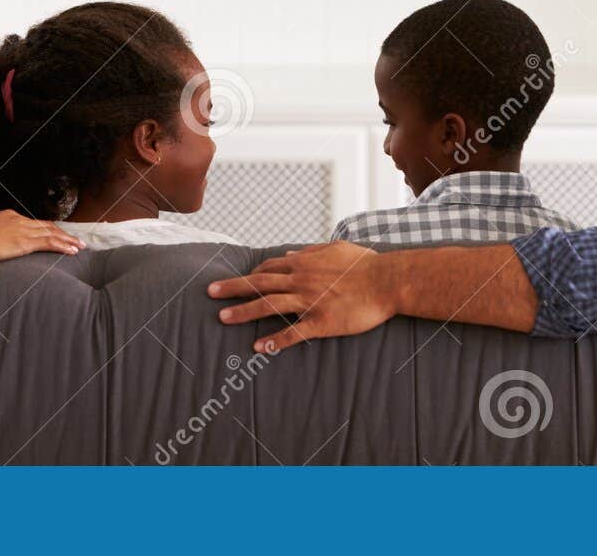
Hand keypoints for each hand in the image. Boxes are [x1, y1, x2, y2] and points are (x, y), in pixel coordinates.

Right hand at [0, 209, 84, 264]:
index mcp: (9, 217)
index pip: (35, 222)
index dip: (50, 228)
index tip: (60, 233)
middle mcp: (19, 220)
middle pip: (47, 226)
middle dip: (64, 233)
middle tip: (77, 239)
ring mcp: (22, 230)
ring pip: (52, 233)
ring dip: (68, 240)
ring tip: (80, 246)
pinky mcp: (23, 241)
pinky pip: (48, 242)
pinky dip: (63, 246)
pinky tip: (72, 251)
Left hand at [207, 241, 395, 353]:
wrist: (386, 281)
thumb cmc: (365, 263)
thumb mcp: (336, 248)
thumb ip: (311, 252)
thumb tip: (292, 256)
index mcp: (304, 264)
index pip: (270, 268)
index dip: (252, 275)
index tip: (240, 282)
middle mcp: (301, 281)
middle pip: (260, 284)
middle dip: (233, 288)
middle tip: (210, 292)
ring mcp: (309, 302)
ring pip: (269, 306)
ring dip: (244, 312)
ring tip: (223, 318)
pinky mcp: (321, 322)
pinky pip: (293, 333)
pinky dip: (275, 341)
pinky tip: (258, 348)